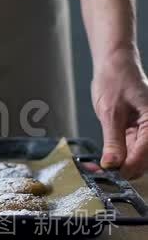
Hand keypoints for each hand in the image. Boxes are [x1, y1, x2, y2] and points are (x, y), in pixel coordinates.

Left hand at [92, 51, 147, 178]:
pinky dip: (116, 156)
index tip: (111, 174)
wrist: (114, 64)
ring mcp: (145, 131)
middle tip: (100, 173)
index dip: (128, 166)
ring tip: (97, 169)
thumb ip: (113, 140)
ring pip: (135, 157)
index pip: (145, 153)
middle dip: (123, 169)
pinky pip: (129, 149)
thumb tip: (112, 164)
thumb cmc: (115, 80)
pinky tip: (102, 162)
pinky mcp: (135, 132)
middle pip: (143, 159)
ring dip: (118, 165)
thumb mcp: (110, 112)